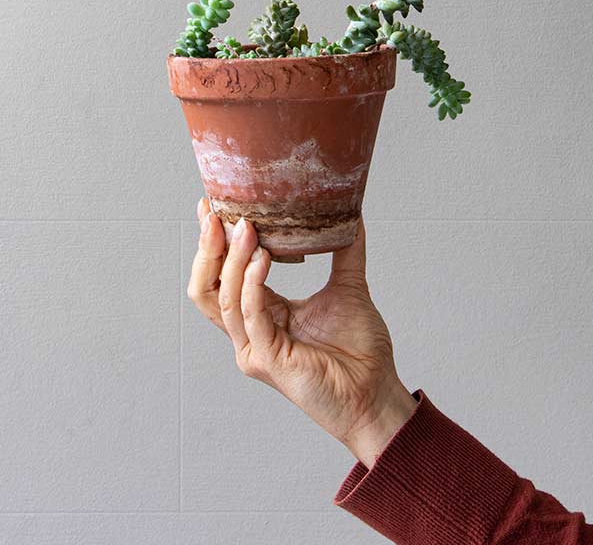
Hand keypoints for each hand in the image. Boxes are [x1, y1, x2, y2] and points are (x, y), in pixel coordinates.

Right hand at [188, 198, 416, 467]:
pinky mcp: (269, 359)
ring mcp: (254, 349)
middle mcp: (250, 334)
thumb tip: (350, 211)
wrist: (375, 395)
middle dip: (207, 249)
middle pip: (208, 288)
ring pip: (223, 299)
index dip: (214, 244)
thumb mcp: (348, 289)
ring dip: (231, 260)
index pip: (223, 277)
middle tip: (214, 212)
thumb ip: (344, 251)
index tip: (214, 207)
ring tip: (246, 227)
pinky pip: (251, 316)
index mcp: (261, 316)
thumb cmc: (359, 350)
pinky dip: (252, 284)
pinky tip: (262, 258)